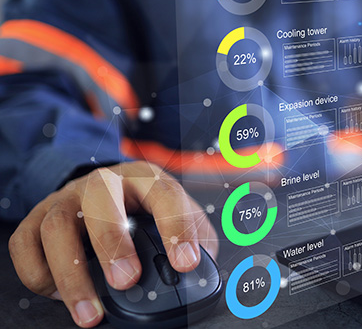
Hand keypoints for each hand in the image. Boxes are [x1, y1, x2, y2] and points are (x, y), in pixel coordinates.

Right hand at [8, 161, 218, 327]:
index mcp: (146, 178)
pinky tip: (59, 295)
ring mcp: (66, 198)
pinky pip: (25, 244)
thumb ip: (195, 241)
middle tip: (127, 281)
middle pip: (100, 199)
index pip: (164, 193)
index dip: (176, 227)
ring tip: (90, 313)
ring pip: (57, 225)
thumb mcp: (178, 216)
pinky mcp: (37, 218)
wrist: (105, 190)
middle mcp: (103, 182)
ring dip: (72, 272)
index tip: (186, 263)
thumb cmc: (146, 209)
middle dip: (112, 242)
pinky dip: (39, 274)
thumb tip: (204, 277)